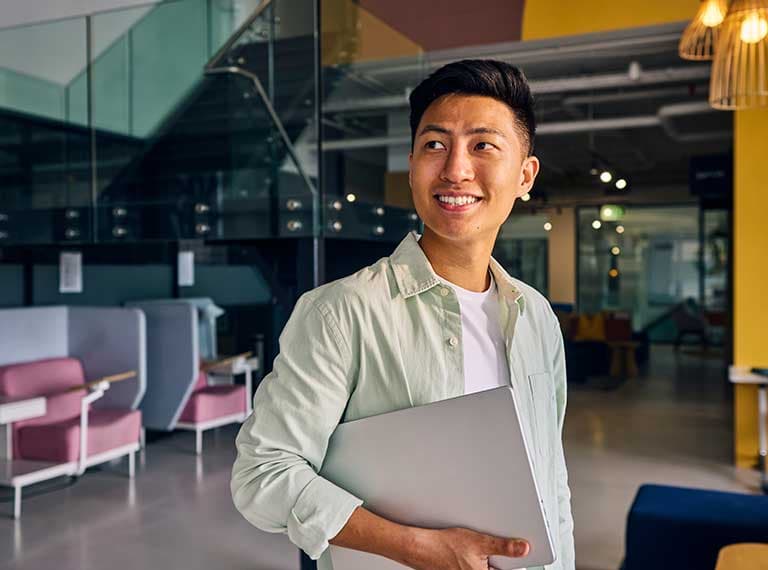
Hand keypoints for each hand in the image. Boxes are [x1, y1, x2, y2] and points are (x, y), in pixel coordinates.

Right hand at [405, 527, 529, 569]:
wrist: (421, 548)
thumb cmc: (444, 546)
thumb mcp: (479, 541)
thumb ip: (504, 547)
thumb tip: (524, 549)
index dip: (511, 563)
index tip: (516, 556)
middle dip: (496, 561)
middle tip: (486, 550)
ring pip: (483, 569)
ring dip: (483, 561)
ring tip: (473, 550)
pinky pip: (472, 568)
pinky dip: (473, 563)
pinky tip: (464, 554)